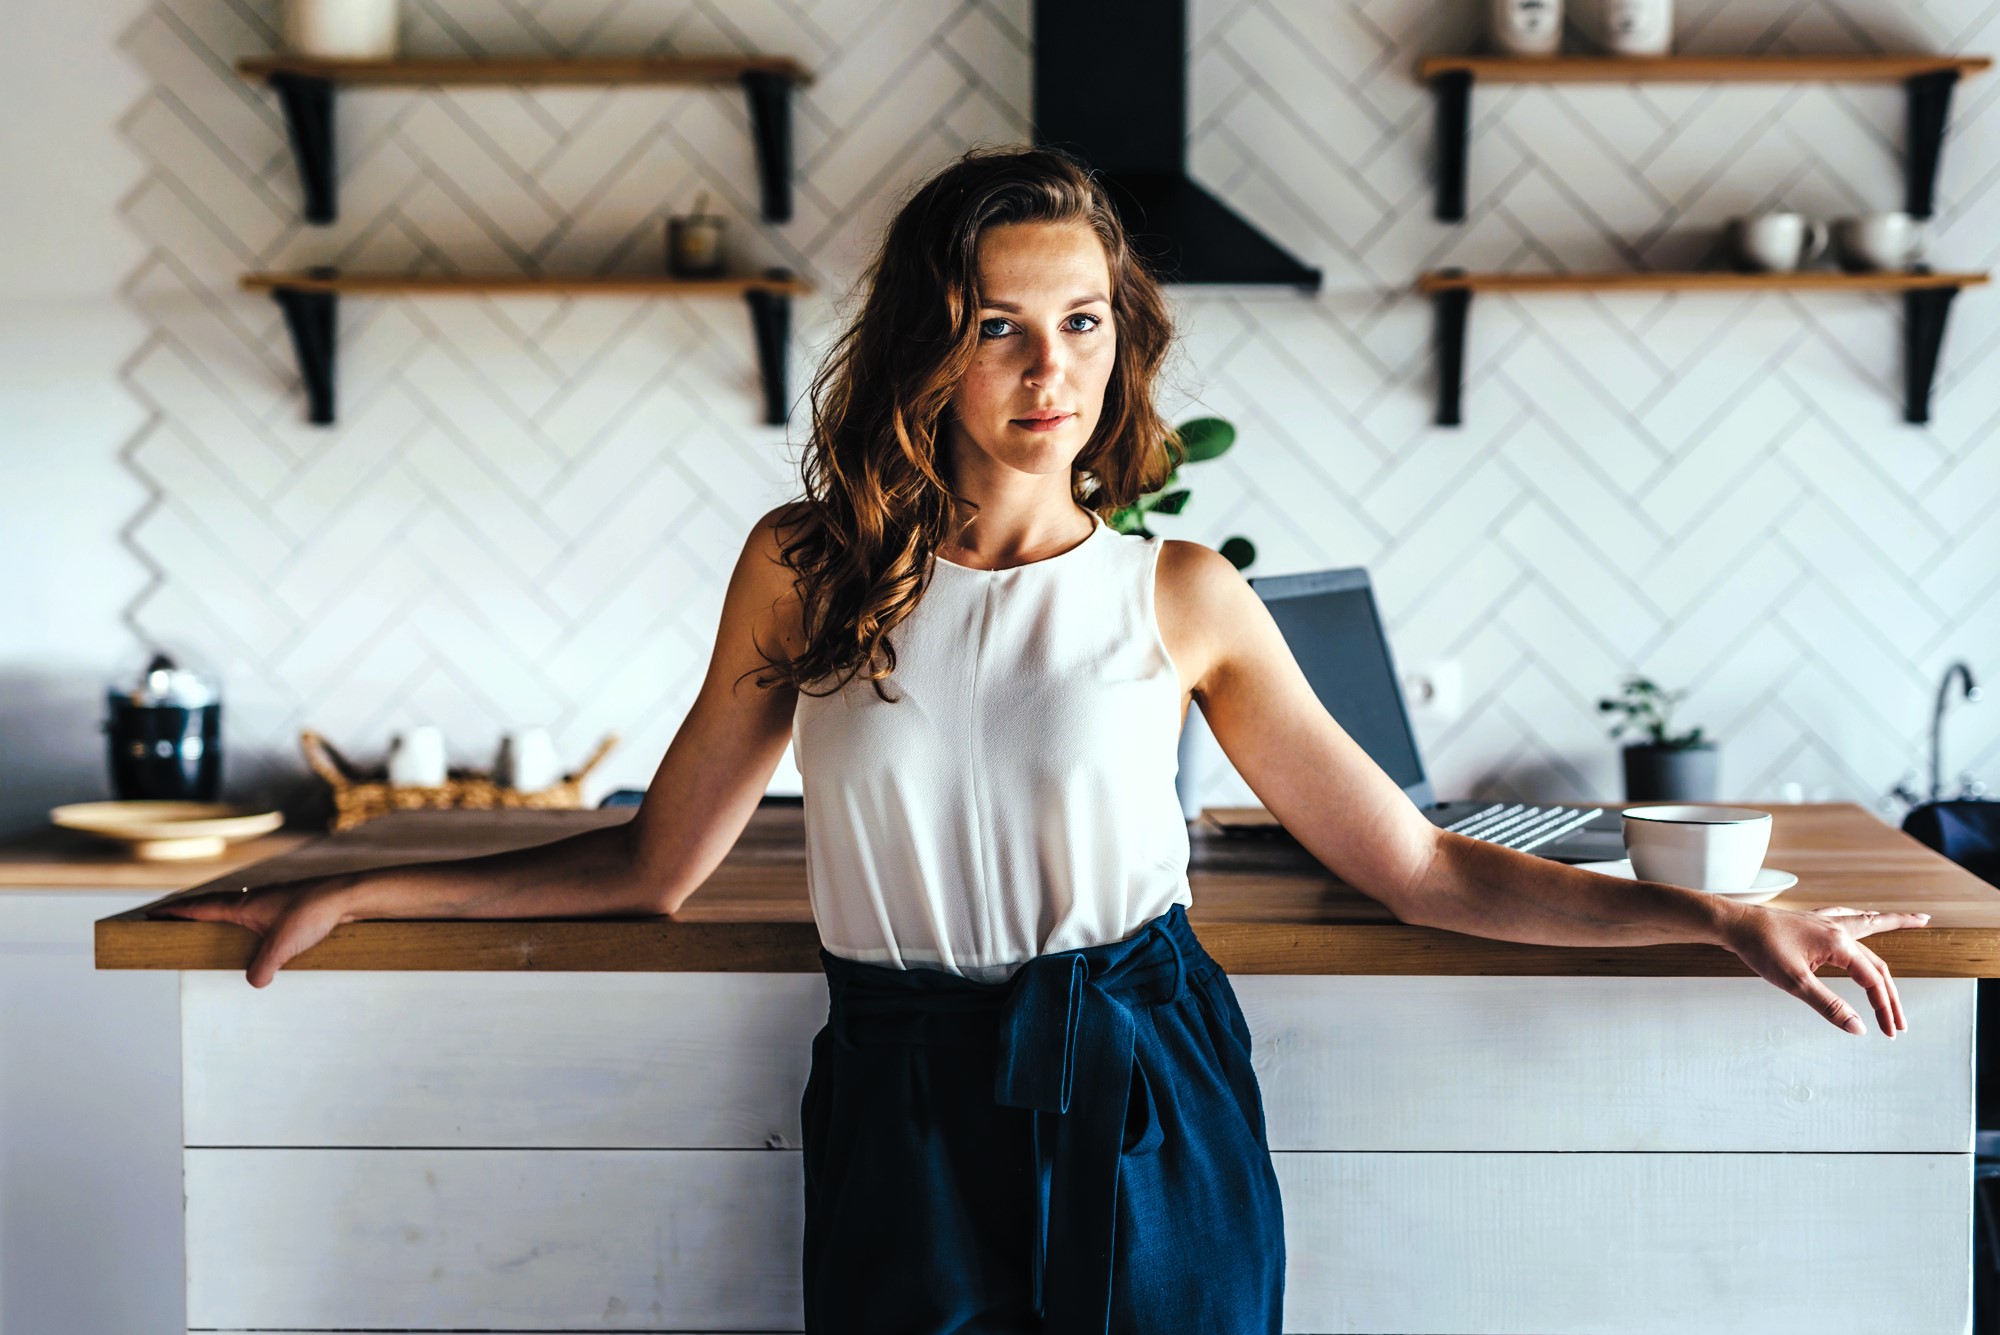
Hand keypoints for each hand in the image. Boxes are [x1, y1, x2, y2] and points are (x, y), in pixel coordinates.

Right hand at [146, 874, 357, 987]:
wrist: (350, 895)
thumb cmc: (314, 913)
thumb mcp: (282, 946)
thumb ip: (262, 967)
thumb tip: (253, 983)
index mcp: (244, 904)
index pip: (201, 907)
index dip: (176, 912)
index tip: (153, 914)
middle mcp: (255, 899)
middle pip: (214, 906)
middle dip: (192, 914)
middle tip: (172, 921)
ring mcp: (273, 902)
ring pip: (238, 909)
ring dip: (220, 917)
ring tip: (208, 930)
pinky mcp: (290, 908)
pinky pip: (258, 916)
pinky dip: (246, 924)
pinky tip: (254, 936)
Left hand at [1719, 902, 1932, 1035]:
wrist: (1734, 924)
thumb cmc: (1760, 948)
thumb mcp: (1795, 983)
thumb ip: (1829, 1006)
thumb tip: (1858, 1028)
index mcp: (1839, 944)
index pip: (1873, 981)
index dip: (1884, 1008)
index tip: (1889, 1031)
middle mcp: (1838, 929)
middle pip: (1877, 962)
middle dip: (1891, 993)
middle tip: (1902, 1021)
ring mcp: (1826, 922)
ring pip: (1870, 925)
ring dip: (1894, 924)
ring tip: (1919, 920)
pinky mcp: (1813, 921)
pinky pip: (1849, 917)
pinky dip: (1866, 917)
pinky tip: (1867, 916)